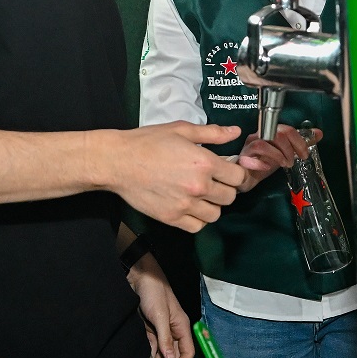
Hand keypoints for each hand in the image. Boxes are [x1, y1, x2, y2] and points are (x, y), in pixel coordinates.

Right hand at [105, 122, 246, 231]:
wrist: (118, 162)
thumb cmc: (148, 142)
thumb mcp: (181, 130)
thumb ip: (212, 133)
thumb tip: (236, 132)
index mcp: (204, 163)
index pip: (238, 177)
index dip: (237, 174)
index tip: (229, 171)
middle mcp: (199, 186)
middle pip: (230, 197)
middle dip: (225, 188)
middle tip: (213, 181)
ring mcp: (185, 205)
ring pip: (215, 214)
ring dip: (212, 205)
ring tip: (200, 194)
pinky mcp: (172, 218)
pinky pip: (197, 226)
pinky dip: (198, 219)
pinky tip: (190, 206)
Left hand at [127, 254, 193, 357]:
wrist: (139, 276)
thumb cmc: (154, 293)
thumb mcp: (160, 316)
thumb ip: (165, 337)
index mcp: (181, 325)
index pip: (187, 351)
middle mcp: (174, 329)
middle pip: (176, 353)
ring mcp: (162, 328)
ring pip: (165, 351)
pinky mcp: (151, 326)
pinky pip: (154, 344)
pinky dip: (152, 354)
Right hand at [233, 124, 318, 191]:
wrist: (246, 177)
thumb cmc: (263, 163)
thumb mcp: (285, 153)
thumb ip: (299, 143)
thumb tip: (318, 134)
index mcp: (269, 133)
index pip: (286, 129)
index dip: (299, 141)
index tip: (304, 154)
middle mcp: (258, 136)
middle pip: (276, 134)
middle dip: (289, 149)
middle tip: (293, 161)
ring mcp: (248, 147)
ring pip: (262, 144)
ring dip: (278, 155)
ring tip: (284, 165)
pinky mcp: (242, 159)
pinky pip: (249, 157)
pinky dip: (261, 163)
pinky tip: (268, 167)